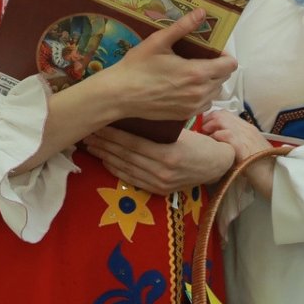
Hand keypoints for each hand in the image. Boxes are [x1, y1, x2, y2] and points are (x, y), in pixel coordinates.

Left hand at [82, 125, 232, 194]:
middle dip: (103, 144)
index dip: (111, 134)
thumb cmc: (201, 143)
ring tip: (90, 145)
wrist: (218, 167)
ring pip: (124, 168)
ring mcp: (159, 183)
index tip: (97, 124)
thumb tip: (132, 113)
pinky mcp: (157, 190)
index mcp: (168, 153)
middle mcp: (161, 171)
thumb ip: (159, 128)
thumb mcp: (183, 131)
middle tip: (86, 132)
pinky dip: (115, 169)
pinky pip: (131, 179)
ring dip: (105, 156)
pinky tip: (104, 160)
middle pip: (124, 156)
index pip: (131, 143)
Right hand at [109, 8, 237, 123]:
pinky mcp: (184, 116)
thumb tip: (201, 12)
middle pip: (224, 78)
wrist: (119, 95)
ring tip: (193, 73)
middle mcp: (199, 92)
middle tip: (200, 58)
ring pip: (215, 93)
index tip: (213, 50)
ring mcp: (192, 107)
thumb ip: (183, 26)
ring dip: (211, 82)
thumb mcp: (158, 41)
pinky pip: (204, 105)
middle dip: (217, 67)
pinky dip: (201, 96)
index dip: (225, 55)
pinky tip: (186, 87)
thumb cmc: (137, 66)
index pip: (230, 65)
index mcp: (197, 72)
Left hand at [201, 110, 286, 198]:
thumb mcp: (249, 151)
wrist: (275, 177)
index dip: (212, 119)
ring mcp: (245, 135)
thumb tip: (218, 143)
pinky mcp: (242, 146)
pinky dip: (215, 139)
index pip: (226, 114)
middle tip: (201, 133)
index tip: (205, 128)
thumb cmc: (262, 168)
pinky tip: (214, 148)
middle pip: (221, 114)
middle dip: (207, 121)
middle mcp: (246, 128)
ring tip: (206, 140)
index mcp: (248, 129)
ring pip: (221, 121)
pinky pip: (224, 135)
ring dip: (209, 129)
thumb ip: (236, 143)